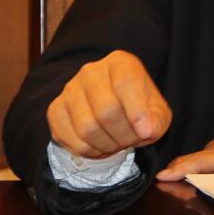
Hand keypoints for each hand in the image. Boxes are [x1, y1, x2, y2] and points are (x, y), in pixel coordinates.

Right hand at [47, 50, 171, 158]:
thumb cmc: (139, 108)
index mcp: (120, 63)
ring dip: (106, 146)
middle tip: (131, 141)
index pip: (126, 83)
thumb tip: (147, 129)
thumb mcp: (158, 112)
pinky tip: (99, 145)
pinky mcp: (55, 109)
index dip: (137, 112)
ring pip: (87, 128)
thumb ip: (158, 120)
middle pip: (106, 111)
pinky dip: (88, 151)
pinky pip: (70, 139)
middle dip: (123, 135)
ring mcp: (70, 89)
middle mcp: (91, 71)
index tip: (146, 132)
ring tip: (116, 143)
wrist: (112, 110)